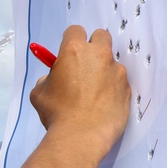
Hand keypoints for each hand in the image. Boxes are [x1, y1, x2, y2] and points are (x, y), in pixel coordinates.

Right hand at [29, 25, 129, 158]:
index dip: (69, 41)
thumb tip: (56, 78)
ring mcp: (116, 72)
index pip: (75, 30)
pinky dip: (111, 89)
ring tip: (92, 93)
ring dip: (103, 70)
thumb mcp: (39, 92)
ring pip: (111, 62)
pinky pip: (119, 82)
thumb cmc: (57, 113)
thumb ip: (48, 78)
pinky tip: (101, 105)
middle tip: (84, 65)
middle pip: (101, 36)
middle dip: (93, 46)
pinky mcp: (127, 89)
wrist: (81, 137)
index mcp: (74, 51)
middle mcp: (98, 56)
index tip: (67, 54)